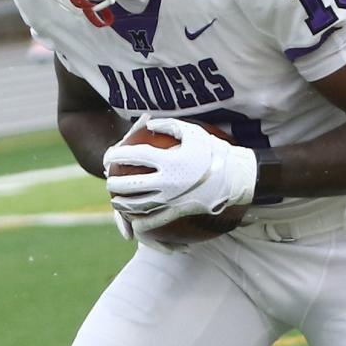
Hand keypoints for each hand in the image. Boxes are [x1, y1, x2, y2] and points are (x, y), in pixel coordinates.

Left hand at [104, 117, 256, 228]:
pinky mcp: (178, 213)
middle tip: (109, 179)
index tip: (110, 154)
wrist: (237, 179)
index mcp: (168, 160)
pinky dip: (142, 222)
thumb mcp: (193, 132)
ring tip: (116, 200)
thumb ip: (168, 125)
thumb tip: (149, 123)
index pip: (134, 156)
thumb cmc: (215, 152)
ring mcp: (171, 200)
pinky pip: (155, 220)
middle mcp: (166, 181)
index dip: (118, 154)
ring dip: (123, 203)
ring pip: (138, 204)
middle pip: (130, 184)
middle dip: (114, 182)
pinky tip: (134, 222)